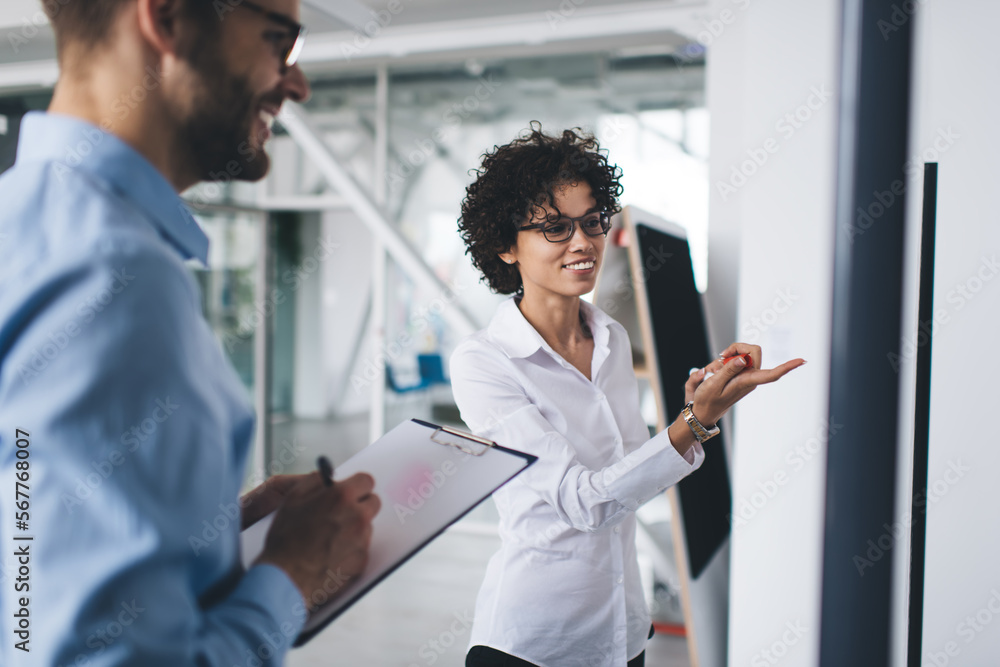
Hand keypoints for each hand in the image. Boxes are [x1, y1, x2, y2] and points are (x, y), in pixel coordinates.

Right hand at [254, 472, 380, 611]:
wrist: (285, 578)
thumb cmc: (285, 538)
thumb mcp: (293, 498)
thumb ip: (316, 481)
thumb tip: (329, 477)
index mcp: (342, 496)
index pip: (366, 481)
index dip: (356, 486)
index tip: (351, 491)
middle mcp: (357, 516)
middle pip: (373, 502)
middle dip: (360, 505)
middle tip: (343, 513)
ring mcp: (362, 540)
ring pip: (367, 526)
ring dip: (355, 528)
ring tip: (330, 538)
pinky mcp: (362, 561)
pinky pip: (363, 548)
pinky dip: (352, 549)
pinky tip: (332, 554)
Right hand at [686, 343, 805, 425]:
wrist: (702, 411)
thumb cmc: (707, 400)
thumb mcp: (713, 385)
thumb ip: (728, 370)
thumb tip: (742, 359)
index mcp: (747, 383)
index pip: (772, 374)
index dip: (787, 366)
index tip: (802, 361)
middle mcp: (750, 378)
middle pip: (752, 352)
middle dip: (737, 348)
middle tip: (721, 356)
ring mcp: (745, 376)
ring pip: (742, 353)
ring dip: (726, 356)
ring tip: (714, 370)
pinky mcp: (739, 374)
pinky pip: (734, 359)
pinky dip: (724, 361)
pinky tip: (715, 370)